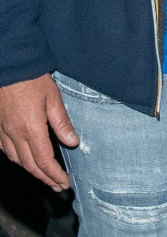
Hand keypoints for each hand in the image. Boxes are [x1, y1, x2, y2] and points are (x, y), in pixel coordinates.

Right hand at [0, 74, 77, 191]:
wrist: (9, 67)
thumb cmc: (32, 79)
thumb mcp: (53, 98)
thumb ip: (62, 122)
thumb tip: (73, 143)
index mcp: (31, 129)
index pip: (44, 160)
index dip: (54, 175)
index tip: (64, 183)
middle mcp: (14, 134)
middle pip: (30, 165)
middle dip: (45, 178)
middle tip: (58, 186)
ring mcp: (2, 131)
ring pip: (16, 159)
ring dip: (31, 171)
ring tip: (45, 176)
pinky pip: (5, 150)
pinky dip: (17, 159)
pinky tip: (24, 159)